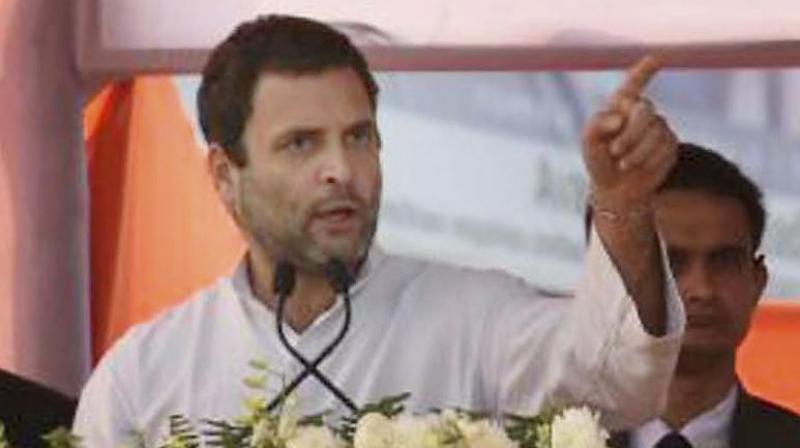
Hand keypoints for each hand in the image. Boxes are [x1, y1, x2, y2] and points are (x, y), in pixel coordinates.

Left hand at [582, 56, 677, 208]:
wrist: (616, 188)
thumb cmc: (599, 160)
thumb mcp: (589, 143)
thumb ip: (597, 125)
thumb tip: (619, 118)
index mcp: (620, 105)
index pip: (633, 84)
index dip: (644, 71)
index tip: (656, 57)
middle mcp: (641, 112)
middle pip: (644, 111)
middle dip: (630, 134)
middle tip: (615, 151)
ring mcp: (658, 126)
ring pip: (656, 133)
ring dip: (637, 152)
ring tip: (623, 163)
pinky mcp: (670, 144)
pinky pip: (665, 148)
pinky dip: (648, 161)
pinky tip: (638, 167)